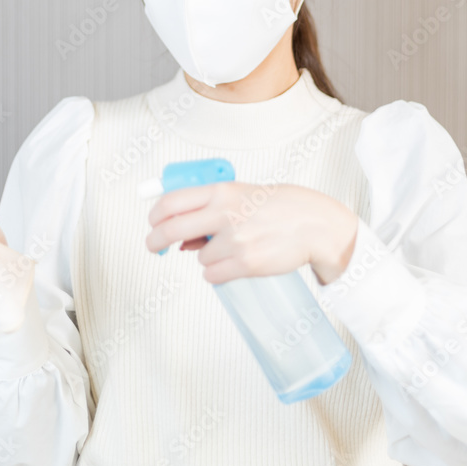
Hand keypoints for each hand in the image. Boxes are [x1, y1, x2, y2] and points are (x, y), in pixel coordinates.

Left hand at [144, 181, 358, 284]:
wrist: (314, 224)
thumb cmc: (279, 206)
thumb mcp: (242, 193)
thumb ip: (212, 208)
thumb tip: (181, 237)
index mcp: (222, 191)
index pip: (172, 201)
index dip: (155, 215)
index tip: (152, 223)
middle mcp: (225, 213)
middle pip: (171, 229)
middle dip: (155, 240)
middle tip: (154, 246)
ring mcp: (235, 239)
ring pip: (197, 256)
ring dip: (206, 256)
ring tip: (232, 246)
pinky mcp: (246, 263)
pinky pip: (212, 274)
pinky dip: (217, 272)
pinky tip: (234, 262)